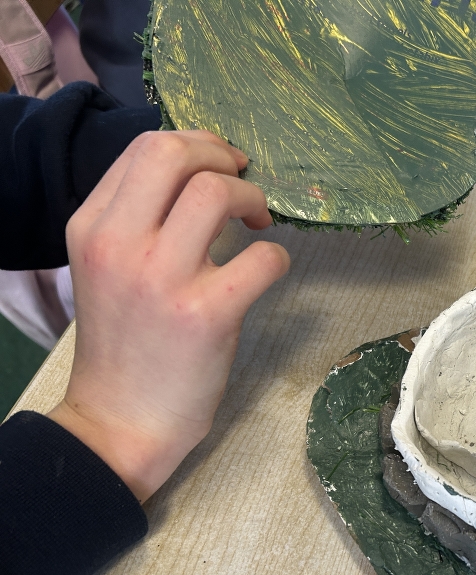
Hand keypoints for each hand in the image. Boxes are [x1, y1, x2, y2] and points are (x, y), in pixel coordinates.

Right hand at [48, 131, 289, 501]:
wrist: (119, 421)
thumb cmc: (124, 344)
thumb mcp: (106, 268)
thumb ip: (137, 220)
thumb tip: (197, 174)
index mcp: (91, 227)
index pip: (145, 149)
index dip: (197, 144)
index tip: (222, 163)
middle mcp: (119, 244)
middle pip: (172, 153)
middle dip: (222, 155)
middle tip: (245, 181)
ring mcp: (161, 279)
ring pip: (216, 192)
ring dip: (253, 198)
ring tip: (258, 222)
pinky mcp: (206, 315)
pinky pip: (261, 258)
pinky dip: (276, 256)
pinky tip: (267, 270)